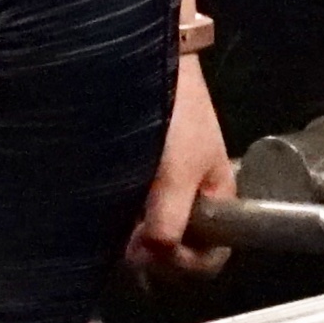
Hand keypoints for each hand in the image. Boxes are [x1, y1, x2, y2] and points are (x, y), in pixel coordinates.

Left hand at [132, 59, 236, 279]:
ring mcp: (165, 189)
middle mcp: (194, 199)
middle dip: (154, 254)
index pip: (212, 257)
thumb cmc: (176, 112)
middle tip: (126, 241)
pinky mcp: (139, 175)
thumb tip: (151, 257)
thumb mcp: (178, 172)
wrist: (152, 59)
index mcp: (218, 198)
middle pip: (179, 250)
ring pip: (153, 233)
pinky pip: (132, 212)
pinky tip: (105, 209)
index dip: (186, 263)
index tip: (157, 251)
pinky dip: (120, 218)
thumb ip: (170, 221)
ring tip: (114, 224)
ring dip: (133, 237)